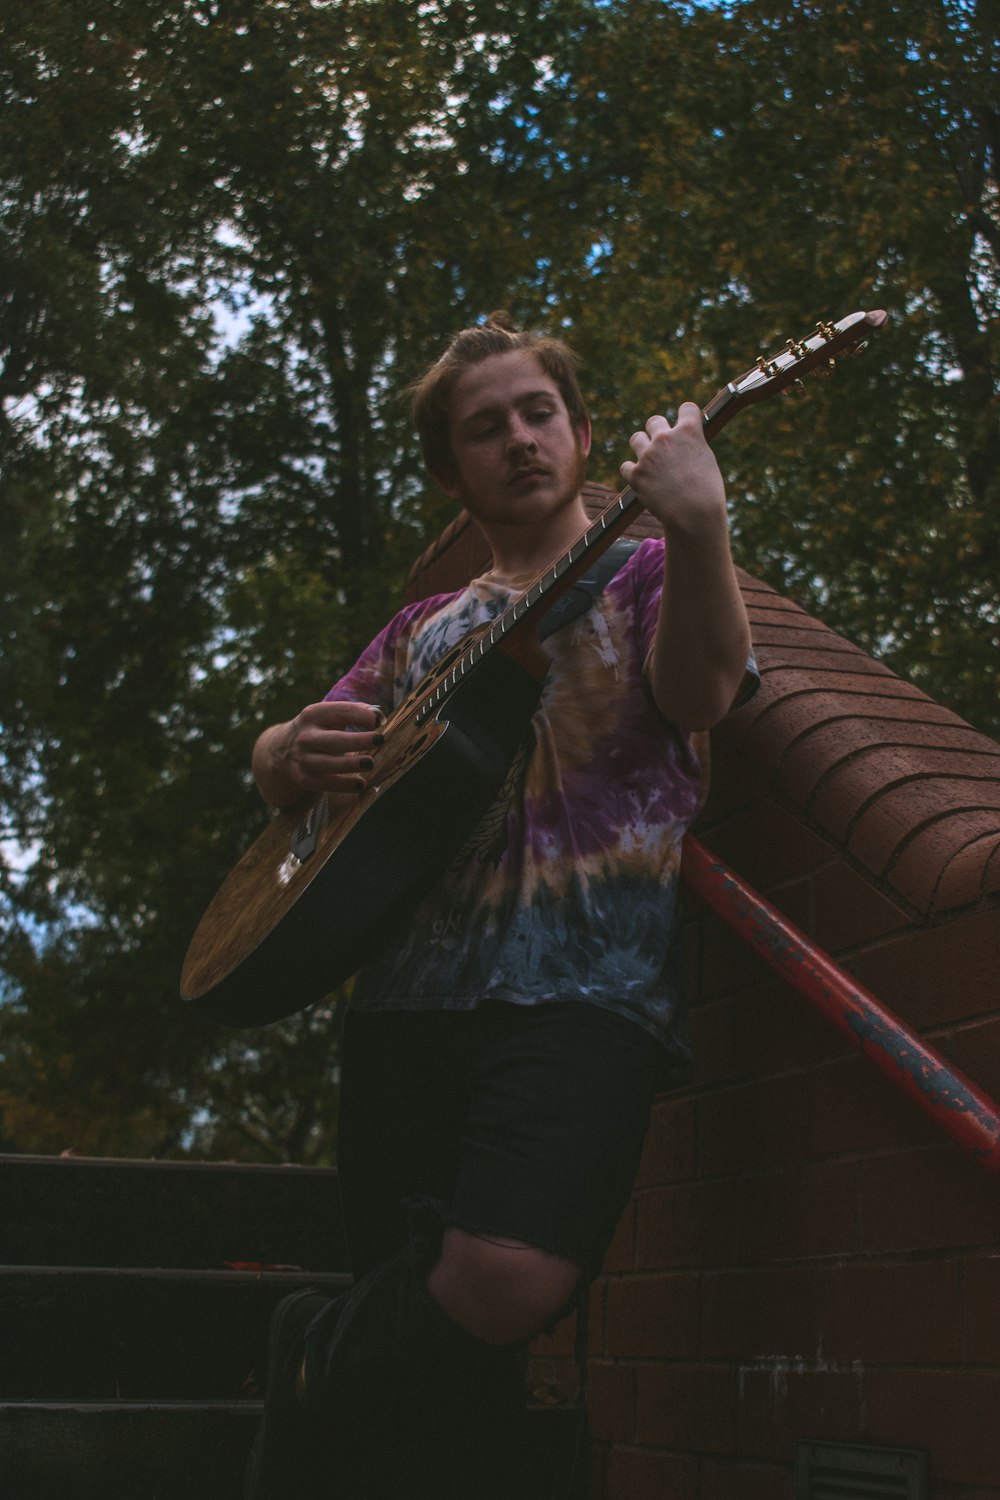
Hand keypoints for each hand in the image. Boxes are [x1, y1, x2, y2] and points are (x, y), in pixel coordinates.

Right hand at [253, 700, 385, 806]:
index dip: (361, 715)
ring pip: (329, 764)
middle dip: (358, 740)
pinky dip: (344, 785)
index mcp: (313, 715)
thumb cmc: (318, 730)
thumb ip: (354, 712)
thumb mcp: (327, 716)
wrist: (280, 750)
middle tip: (380, 740)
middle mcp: (305, 736)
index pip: (340, 712)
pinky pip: (326, 783)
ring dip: (351, 764)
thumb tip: (379, 715)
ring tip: (370, 763)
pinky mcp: (304, 778)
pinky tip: (360, 784)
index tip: (379, 721)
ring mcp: (303, 759)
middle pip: (335, 740)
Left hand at [620, 402, 725, 538]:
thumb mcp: (706, 461)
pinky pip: (626, 466)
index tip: (685, 426)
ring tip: (651, 463)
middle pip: (654, 420)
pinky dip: (632, 472)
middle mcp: (665, 438)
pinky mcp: (635, 474)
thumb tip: (683, 443)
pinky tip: (641, 479)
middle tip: (664, 449)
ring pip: (636, 438)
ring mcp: (648, 455)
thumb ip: (692, 446)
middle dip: (658, 432)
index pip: (686, 408)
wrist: (694, 515)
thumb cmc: (707, 492)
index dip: (686, 417)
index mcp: (689, 431)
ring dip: (642, 447)